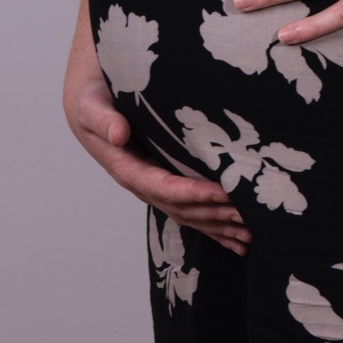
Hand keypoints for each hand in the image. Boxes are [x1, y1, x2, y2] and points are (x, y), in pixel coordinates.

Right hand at [65, 68, 250, 255]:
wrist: (92, 106)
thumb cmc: (94, 101)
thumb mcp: (91, 106)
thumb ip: (103, 120)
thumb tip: (118, 134)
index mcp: (126, 168)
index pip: (162, 186)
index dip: (191, 192)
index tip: (221, 193)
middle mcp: (143, 184)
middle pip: (181, 207)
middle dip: (214, 213)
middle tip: (248, 216)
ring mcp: (155, 188)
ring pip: (189, 215)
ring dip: (218, 226)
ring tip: (250, 234)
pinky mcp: (166, 185)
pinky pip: (191, 211)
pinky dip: (214, 228)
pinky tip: (236, 241)